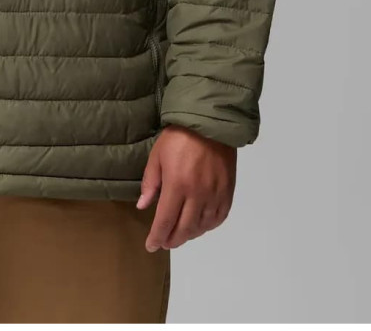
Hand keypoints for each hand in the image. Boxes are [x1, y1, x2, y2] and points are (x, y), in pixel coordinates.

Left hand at [137, 124, 235, 250]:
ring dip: (189, 235)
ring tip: (179, 234)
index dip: (157, 237)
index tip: (151, 246)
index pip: (165, 220)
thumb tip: (143, 207)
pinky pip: (218, 218)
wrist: (210, 124)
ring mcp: (215, 195)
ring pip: (202, 226)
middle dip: (172, 240)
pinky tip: (199, 225)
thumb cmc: (178, 138)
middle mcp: (197, 194)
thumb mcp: (157, 156)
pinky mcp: (228, 192)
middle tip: (164, 243)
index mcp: (177, 185)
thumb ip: (150, 183)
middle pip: (185, 228)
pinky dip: (207, 226)